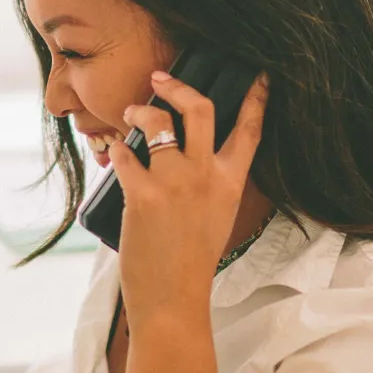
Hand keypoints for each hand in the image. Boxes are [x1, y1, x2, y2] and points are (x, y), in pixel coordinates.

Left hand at [107, 71, 268, 324]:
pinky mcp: (144, 194)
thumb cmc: (192, 263)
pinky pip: (126, 153)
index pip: (249, 130)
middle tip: (161, 79)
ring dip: (140, 111)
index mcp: (230, 183)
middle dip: (179, 86)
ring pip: (158, 122)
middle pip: (201, 109)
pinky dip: (117, 148)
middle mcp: (206, 176)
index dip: (255, 97)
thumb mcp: (217, 217)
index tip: (257, 73)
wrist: (173, 299)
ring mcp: (175, 183)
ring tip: (131, 114)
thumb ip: (211, 184)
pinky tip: (114, 153)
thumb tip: (185, 154)